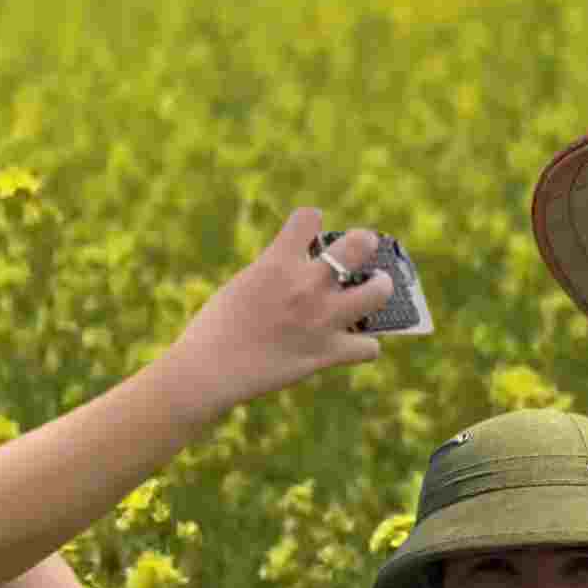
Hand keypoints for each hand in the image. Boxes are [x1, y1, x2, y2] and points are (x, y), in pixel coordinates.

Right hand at [165, 208, 394, 411]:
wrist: (208, 371)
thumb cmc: (214, 329)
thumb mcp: (242, 285)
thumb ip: (275, 275)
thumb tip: (301, 276)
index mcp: (277, 262)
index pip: (309, 216)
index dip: (311, 220)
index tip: (310, 228)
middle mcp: (306, 285)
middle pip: (360, 243)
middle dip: (364, 243)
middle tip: (360, 251)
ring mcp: (321, 319)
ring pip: (378, 292)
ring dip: (379, 288)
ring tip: (373, 290)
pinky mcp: (326, 354)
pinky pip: (368, 347)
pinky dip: (364, 346)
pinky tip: (355, 345)